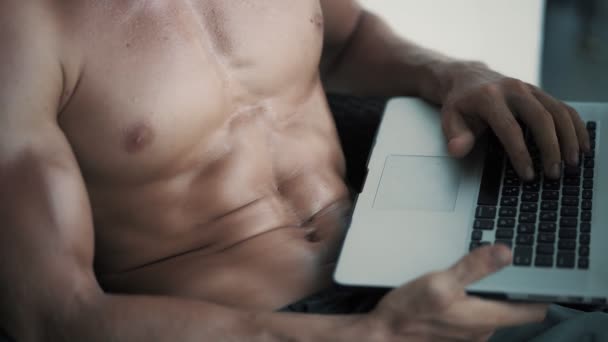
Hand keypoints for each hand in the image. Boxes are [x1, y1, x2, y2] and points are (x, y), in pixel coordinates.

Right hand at [361, 245, 546, 341]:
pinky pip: (477, 316)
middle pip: (514, 309)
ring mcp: (470, 335)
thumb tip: (505, 252)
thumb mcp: (440, 282)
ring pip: (494, 311)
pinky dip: (476, 301)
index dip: (544, 293)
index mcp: (486, 317)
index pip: (533, 310)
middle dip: (513, 288)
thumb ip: (474, 267)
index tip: (548, 276)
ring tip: (480, 274)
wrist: (384, 336)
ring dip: (492, 294)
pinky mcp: (456, 334)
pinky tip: (459, 290)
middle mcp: (483, 330)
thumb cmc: (409, 312)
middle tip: (508, 264)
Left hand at [438, 61, 589, 179]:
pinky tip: (581, 146)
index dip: (520, 153)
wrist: (468, 77)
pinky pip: (564, 108)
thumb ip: (455, 136)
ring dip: (569, 138)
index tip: (527, 174)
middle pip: (540, 118)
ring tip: (571, 163)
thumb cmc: (460, 103)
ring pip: (558, 111)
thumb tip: (458, 150)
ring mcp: (530, 89)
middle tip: (554, 173)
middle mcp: (513, 89)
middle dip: (550, 147)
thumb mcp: (449, 119)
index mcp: (489, 97)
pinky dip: (576, 127)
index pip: (509, 128)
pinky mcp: (540, 93)